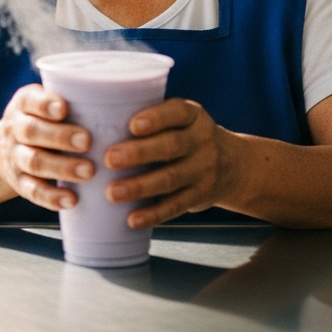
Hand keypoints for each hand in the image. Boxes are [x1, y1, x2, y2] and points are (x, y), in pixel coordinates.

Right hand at [0, 84, 94, 211]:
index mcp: (24, 104)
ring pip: (34, 162)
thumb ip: (71, 100)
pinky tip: (72, 200)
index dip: (44, 105)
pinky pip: (33, 191)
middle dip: (59, 136)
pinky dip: (52, 197)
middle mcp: (15, 129)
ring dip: (62, 167)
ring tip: (89, 171)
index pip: (29, 100)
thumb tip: (119, 98)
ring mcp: (14, 157)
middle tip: (87, 141)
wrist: (1, 151)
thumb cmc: (41, 121)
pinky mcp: (19, 183)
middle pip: (31, 131)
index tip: (64, 109)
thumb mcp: (44, 105)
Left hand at [103, 98, 235, 227]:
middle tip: (109, 159)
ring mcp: (203, 170)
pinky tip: (131, 219)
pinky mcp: (200, 195)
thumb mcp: (183, 120)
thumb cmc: (190, 137)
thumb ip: (154, 118)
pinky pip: (175, 206)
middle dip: (139, 153)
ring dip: (140, 187)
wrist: (234, 165)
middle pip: (171, 146)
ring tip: (112, 193)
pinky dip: (153, 214)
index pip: (177, 112)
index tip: (132, 125)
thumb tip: (97, 120)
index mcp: (193, 116)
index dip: (156, 118)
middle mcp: (202, 141)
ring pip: (170, 178)